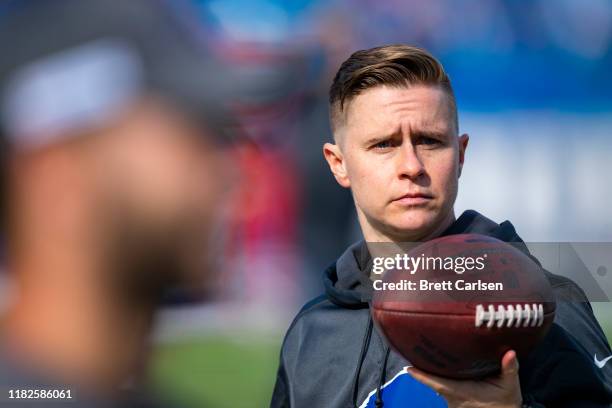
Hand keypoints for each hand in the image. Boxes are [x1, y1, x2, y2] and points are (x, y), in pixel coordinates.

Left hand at [407, 350, 521, 407]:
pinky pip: (443, 388)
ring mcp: (452, 401)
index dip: (421, 375)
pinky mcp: (454, 402)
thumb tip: (511, 353)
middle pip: (434, 380)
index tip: (408, 368)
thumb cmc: (505, 403)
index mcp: (461, 391)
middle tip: (415, 348)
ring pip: (438, 385)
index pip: (436, 382)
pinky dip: (440, 378)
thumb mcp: (510, 386)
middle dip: (425, 367)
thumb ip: (509, 369)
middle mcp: (452, 397)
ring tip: (425, 353)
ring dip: (433, 373)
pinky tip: (441, 366)